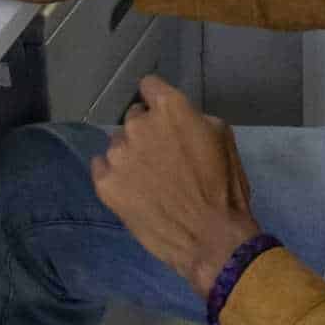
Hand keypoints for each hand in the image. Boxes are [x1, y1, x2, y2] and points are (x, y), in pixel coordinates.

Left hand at [91, 76, 261, 297]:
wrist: (210, 238)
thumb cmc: (224, 186)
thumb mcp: (222, 137)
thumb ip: (193, 118)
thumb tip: (177, 119)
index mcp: (170, 108)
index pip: (149, 86)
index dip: (157, 100)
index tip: (164, 116)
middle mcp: (138, 125)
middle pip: (134, 117)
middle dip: (146, 131)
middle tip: (162, 156)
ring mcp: (118, 155)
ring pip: (118, 143)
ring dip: (130, 155)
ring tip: (148, 179)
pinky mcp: (105, 183)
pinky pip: (101, 167)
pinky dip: (114, 175)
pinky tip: (132, 190)